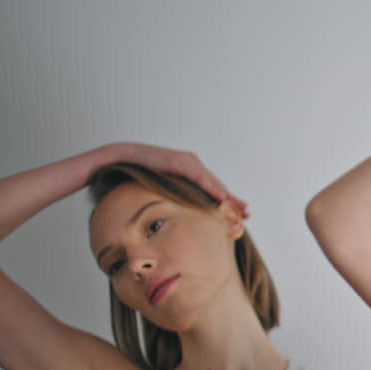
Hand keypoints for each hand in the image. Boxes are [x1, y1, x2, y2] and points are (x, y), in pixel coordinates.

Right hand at [95, 142, 248, 217]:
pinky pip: (198, 178)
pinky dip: (211, 188)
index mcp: (190, 171)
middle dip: (232, 200)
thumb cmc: (140, 172)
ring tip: (239, 209)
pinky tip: (221, 198)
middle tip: (247, 214)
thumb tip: (180, 213)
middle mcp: (192, 164)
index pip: (212, 187)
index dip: (227, 200)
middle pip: (217, 185)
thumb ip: (175, 195)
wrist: (123, 156)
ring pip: (211, 182)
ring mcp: (187, 162)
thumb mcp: (162, 187)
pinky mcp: (179, 162)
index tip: (240, 212)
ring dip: (226, 196)